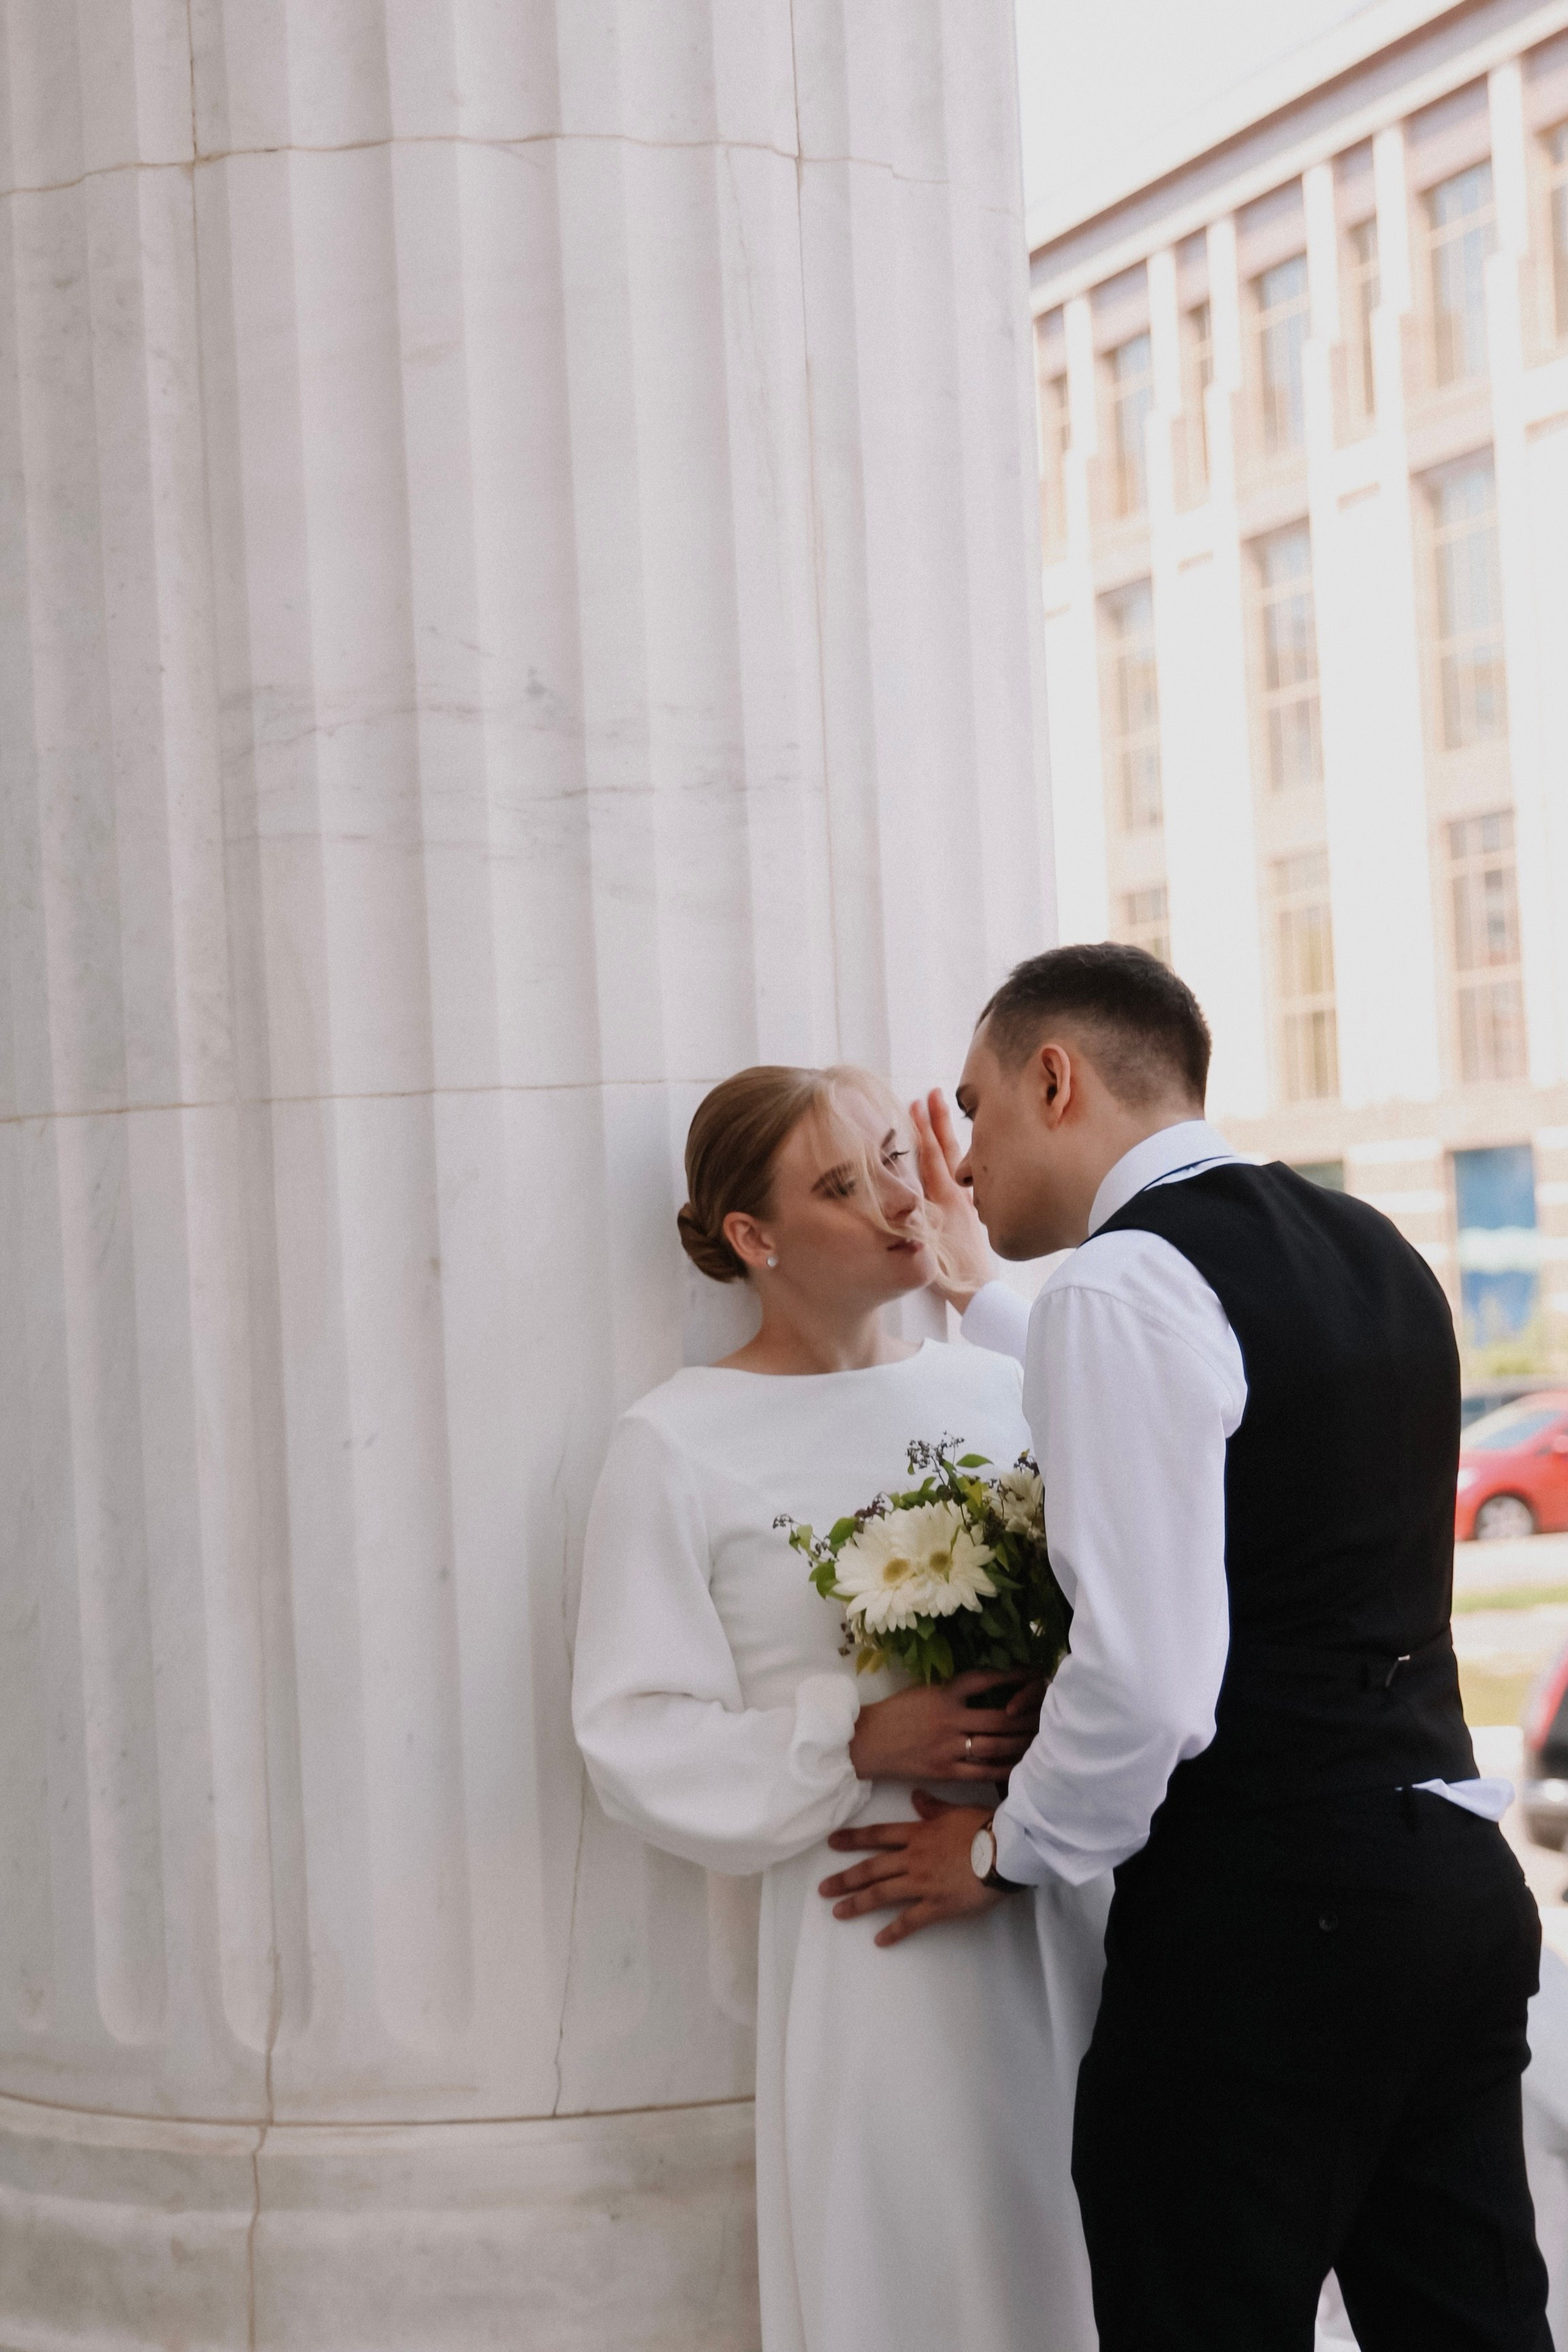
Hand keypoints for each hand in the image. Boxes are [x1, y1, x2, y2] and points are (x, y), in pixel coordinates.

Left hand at [819, 1793, 998, 1945]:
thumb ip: (932, 1807)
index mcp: (917, 1833)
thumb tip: (915, 1796)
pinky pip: (910, 1921)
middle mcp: (913, 1858)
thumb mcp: (955, 1811)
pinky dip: (893, 1931)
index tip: (831, 1843)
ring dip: (858, 1904)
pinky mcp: (937, 1905)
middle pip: (871, 1868)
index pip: (877, 1835)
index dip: (853, 1839)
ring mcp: (923, 1883)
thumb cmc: (985, 1827)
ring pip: (882, 1894)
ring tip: (838, 1912)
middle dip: (845, 1879)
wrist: (1005, 1849)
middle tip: (823, 1889)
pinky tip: (879, 1940)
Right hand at [848, 1671, 1041, 1783]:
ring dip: (1020, 1743)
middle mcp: (949, 1720)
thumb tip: (988, 1690)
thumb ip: (953, 1692)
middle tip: (1045, 1715)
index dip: (1012, 1677)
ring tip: (1038, 1740)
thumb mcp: (923, 1691)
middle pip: (1000, 1718)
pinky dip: (1004, 1770)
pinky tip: (1020, 1767)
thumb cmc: (894, 1713)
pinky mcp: (945, 1771)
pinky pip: (983, 1772)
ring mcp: (948, 1747)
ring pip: (996, 1746)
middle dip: (1026, 1717)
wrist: (866, 1742)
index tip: (1031, 1675)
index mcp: (943, 1695)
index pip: (984, 1680)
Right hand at [911, 1090, 991, 1311]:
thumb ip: (911, 1218)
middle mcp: (958, 1196)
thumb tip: (898, 1196)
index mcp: (945, 1199)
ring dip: (947, 1137)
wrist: (978, 1291)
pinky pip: (962, 1179)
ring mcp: (967, 1203)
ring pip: (957, 1162)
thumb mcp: (923, 1243)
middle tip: (933, 1093)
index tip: (916, 1103)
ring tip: (943, 1117)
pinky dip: (956, 1161)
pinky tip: (954, 1159)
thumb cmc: (949, 1272)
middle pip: (947, 1150)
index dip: (922, 1129)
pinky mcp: (971, 1214)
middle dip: (939, 1121)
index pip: (931, 1156)